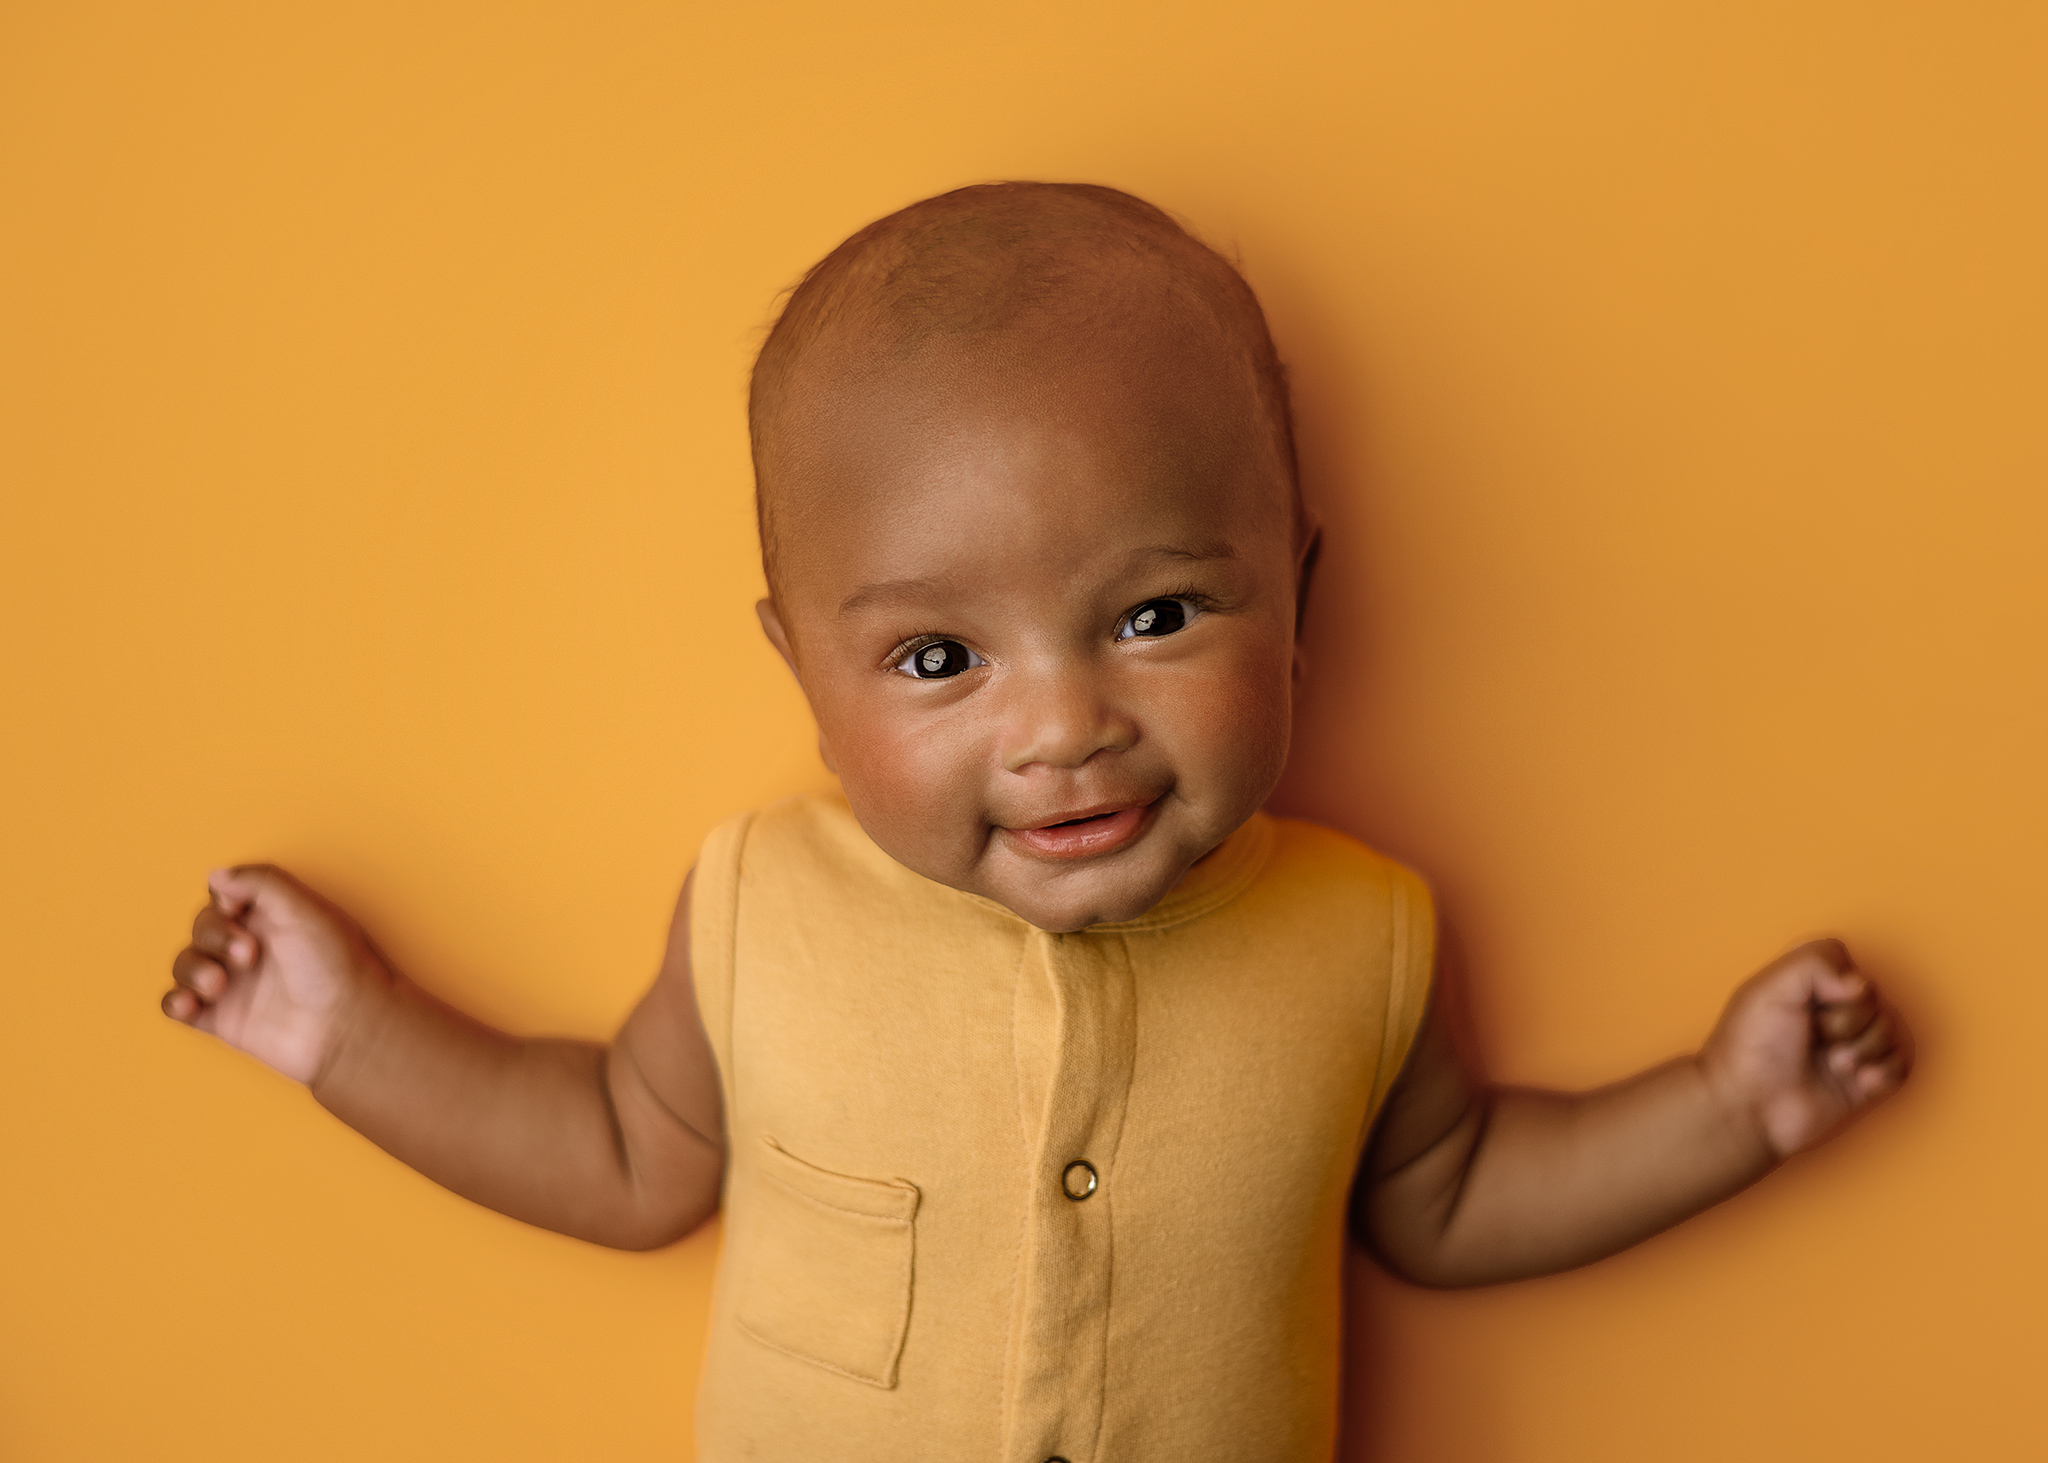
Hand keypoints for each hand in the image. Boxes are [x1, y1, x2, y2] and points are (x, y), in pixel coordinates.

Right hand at [162, 866, 390, 1084]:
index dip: (223, 899)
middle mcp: (251, 946)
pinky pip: (177, 1004)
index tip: (237, 909)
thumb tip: (216, 876)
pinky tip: (190, 1004)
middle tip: (247, 955)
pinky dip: (174, 1001)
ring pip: (186, 963)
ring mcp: (235, 983)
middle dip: (213, 936)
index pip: (225, 895)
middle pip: (202, 926)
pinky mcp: (222, 1018)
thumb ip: (261, 882)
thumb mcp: (305, 910)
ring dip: (193, 969)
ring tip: (217, 986)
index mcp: (272, 916)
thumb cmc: (336, 967)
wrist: (345, 1029)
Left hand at [1698, 938, 1912, 1160]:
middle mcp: (1829, 1010)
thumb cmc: (1751, 1048)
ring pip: (1891, 1029)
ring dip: (1863, 1050)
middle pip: (1874, 995)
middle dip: (1848, 1020)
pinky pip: (1902, 1064)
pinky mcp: (1864, 1079)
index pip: (1842, 956)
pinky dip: (1882, 1074)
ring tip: (1831, 1066)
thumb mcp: (1768, 988)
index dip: (1833, 978)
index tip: (1809, 999)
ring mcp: (1849, 1045)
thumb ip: (1814, 961)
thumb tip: (1859, 984)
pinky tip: (1856, 1083)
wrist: (1751, 1108)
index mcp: (1802, 983)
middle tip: (1815, 1039)